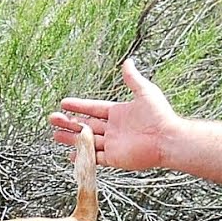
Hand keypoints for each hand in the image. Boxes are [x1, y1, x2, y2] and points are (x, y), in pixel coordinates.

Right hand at [50, 58, 178, 170]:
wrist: (168, 139)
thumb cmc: (160, 115)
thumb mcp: (145, 92)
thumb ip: (132, 78)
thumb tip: (128, 62)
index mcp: (118, 113)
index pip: (93, 109)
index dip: (78, 106)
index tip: (64, 103)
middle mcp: (114, 129)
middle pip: (86, 125)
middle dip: (69, 122)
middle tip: (52, 119)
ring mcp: (113, 144)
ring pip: (86, 141)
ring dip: (71, 138)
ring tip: (54, 135)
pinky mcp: (115, 158)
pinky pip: (95, 158)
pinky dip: (83, 157)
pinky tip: (70, 155)